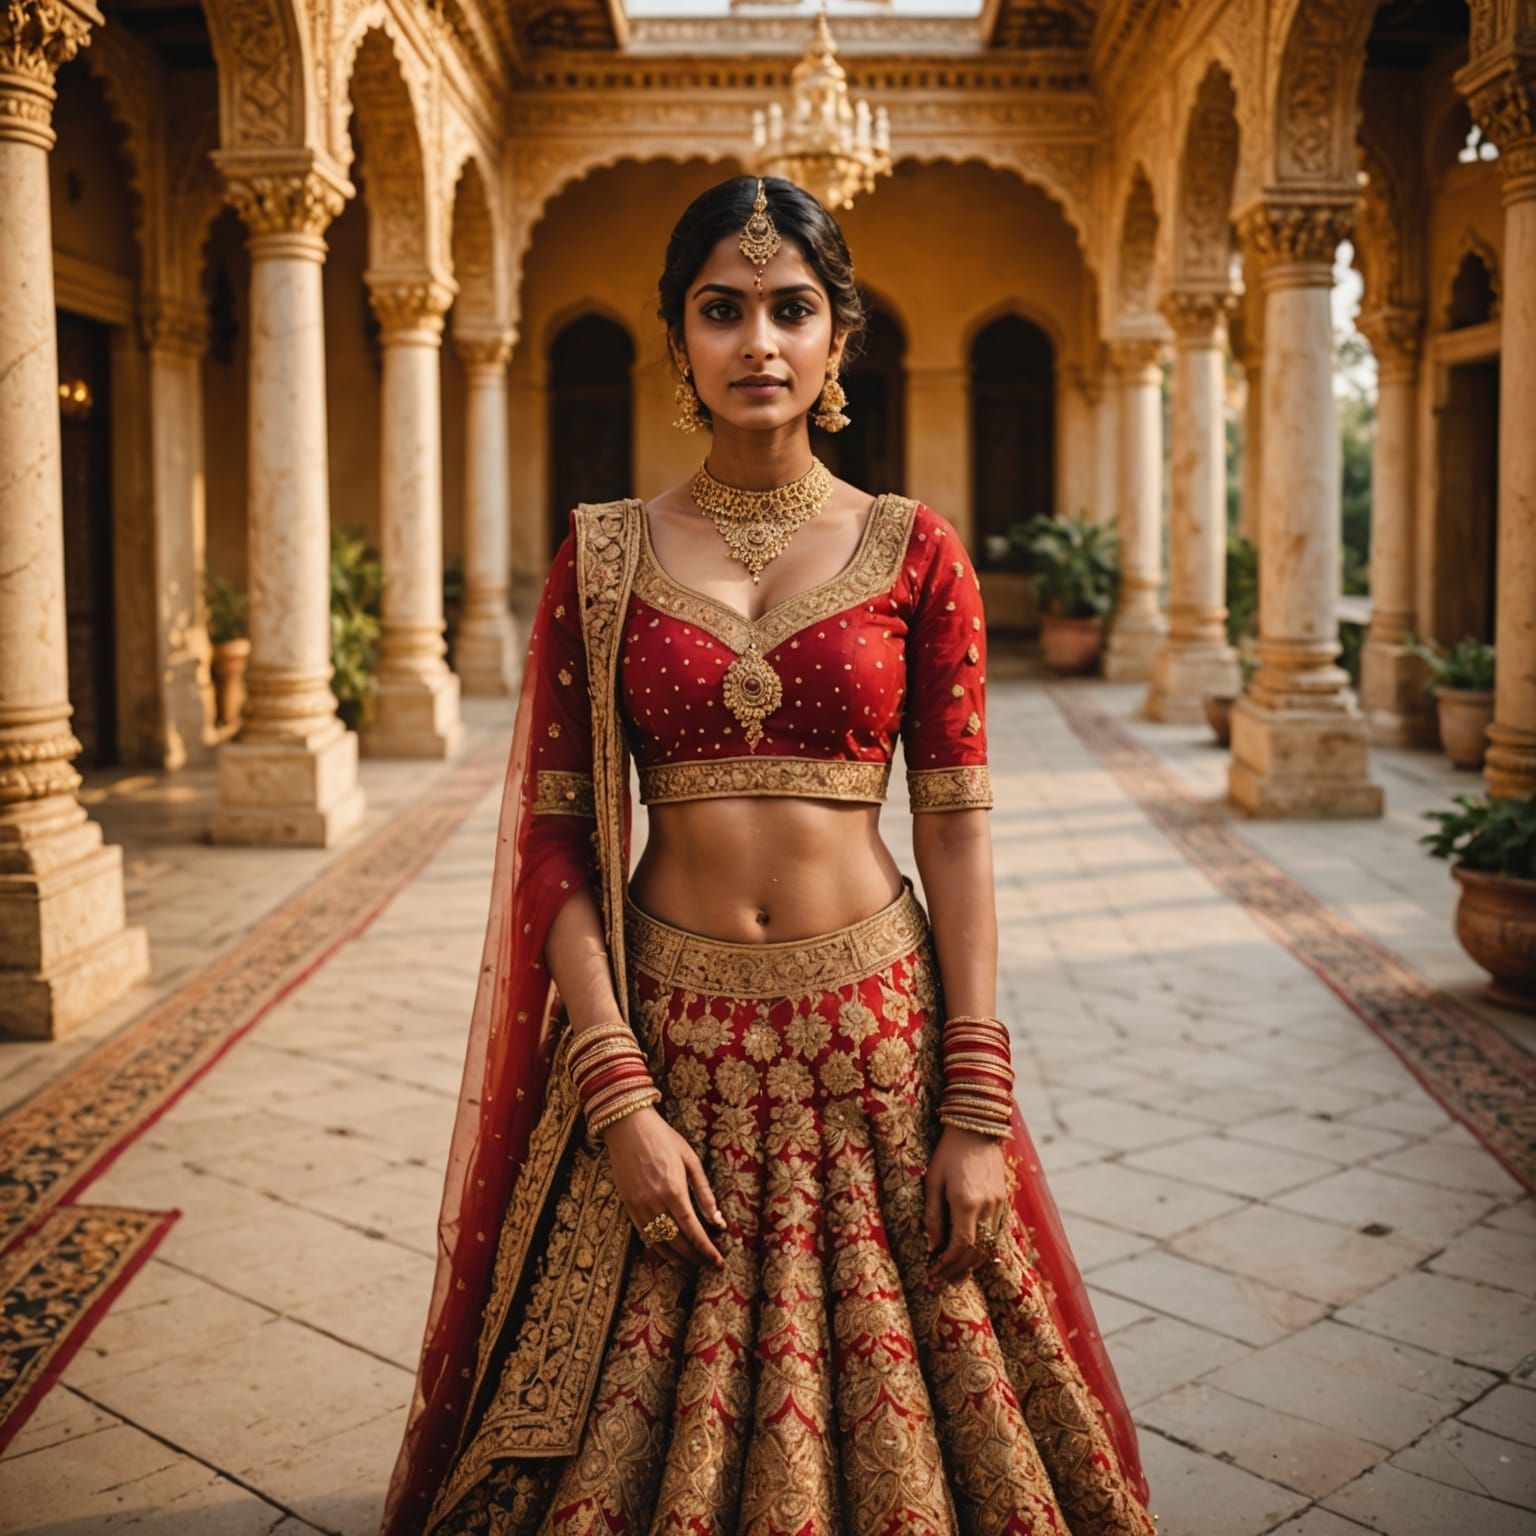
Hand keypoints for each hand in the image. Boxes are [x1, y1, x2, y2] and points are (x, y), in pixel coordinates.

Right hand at [601, 1106, 726, 1269]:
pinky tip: (670, 1253)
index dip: (706, 1250)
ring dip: (677, 1258)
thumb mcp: (690, 1159)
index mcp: (674, 1190)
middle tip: (709, 1265)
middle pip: (677, 1242)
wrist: (628, 1126)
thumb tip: (718, 1220)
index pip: (693, 1230)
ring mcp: (639, 1206)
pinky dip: (658, 1248)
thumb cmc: (663, 1138)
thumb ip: (704, 1192)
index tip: (719, 1262)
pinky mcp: (628, 1205)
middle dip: (695, 1258)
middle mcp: (655, 1202)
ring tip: (692, 1265)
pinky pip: (644, 1235)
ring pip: (659, 1243)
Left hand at [924, 1125, 1009, 1285]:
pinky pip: (997, 1234)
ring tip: (955, 1276)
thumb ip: (932, 1215)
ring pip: (990, 1247)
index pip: (960, 1246)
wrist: (976, 1128)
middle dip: (958, 1270)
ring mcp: (999, 1204)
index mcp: (966, 1201)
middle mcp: (987, 1207)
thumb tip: (932, 1246)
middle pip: (977, 1252)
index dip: (947, 1264)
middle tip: (941, 1281)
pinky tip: (973, 1256)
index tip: (933, 1272)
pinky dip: (985, 1250)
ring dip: (972, 1265)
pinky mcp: (1005, 1201)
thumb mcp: (932, 1180)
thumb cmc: (948, 1152)